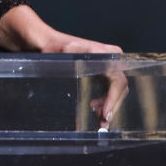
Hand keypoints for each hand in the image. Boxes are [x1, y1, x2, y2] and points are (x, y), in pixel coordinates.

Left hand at [0, 5, 126, 128]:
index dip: (114, 99)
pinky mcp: (102, 71)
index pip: (118, 80)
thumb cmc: (54, 46)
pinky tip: (93, 107)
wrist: (46, 42)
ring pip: (115, 90)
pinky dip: (103, 101)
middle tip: (101, 122)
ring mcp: (107, 65)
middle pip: (119, 88)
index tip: (105, 114)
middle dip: (111, 106)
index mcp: (106, 53)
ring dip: (107, 105)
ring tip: (97, 117)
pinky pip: (108, 89)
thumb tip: (86, 65)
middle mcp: (111, 58)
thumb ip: (76, 58)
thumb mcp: (64, 52)